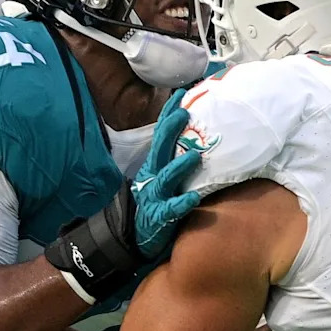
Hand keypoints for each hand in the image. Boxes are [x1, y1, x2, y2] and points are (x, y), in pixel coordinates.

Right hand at [44, 89, 201, 302]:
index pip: (162, 134)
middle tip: (185, 112)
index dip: (170, 112)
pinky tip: (193, 197)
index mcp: (154, 164)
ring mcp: (155, 196)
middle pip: (162, 148)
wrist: (133, 237)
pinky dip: (181, 202)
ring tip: (196, 156)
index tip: (182, 92)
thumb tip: (197, 138)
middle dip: (171, 129)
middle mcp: (153, 176)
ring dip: (181, 166)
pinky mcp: (160, 217)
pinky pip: (171, 210)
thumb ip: (174, 159)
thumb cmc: (155, 204)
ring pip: (166, 177)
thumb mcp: (161, 178)